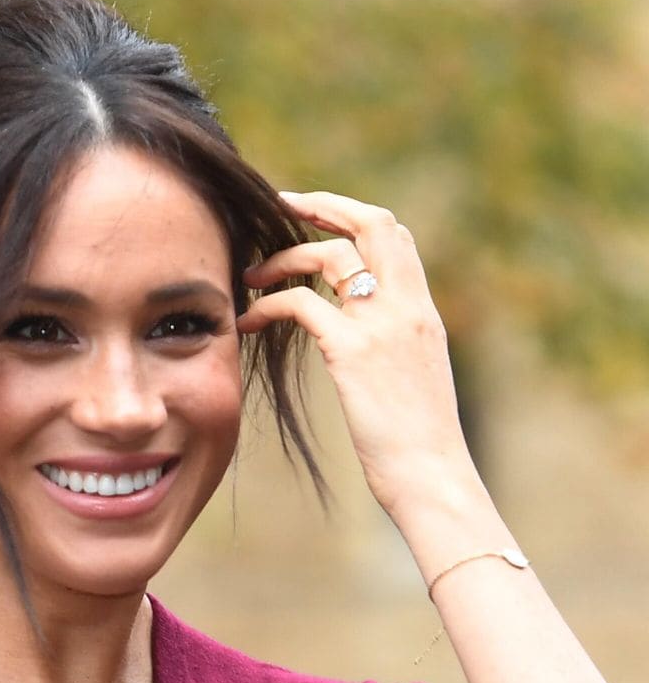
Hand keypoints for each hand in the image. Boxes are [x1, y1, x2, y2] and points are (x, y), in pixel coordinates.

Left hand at [240, 191, 478, 521]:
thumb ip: (396, 350)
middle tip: (282, 204)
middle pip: (373, 222)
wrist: (433, 478)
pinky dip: (268, 304)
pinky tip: (249, 321)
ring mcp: (383, 325)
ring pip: (331, 254)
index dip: (354, 217)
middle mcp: (408, 307)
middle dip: (324, 204)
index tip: (319, 215)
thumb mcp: (417, 382)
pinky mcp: (352, 352)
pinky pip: (301, 303)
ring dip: (283, 257)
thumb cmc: (420, 445)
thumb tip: (368, 347)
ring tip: (251, 275)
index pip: (396, 237)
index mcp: (424, 312)